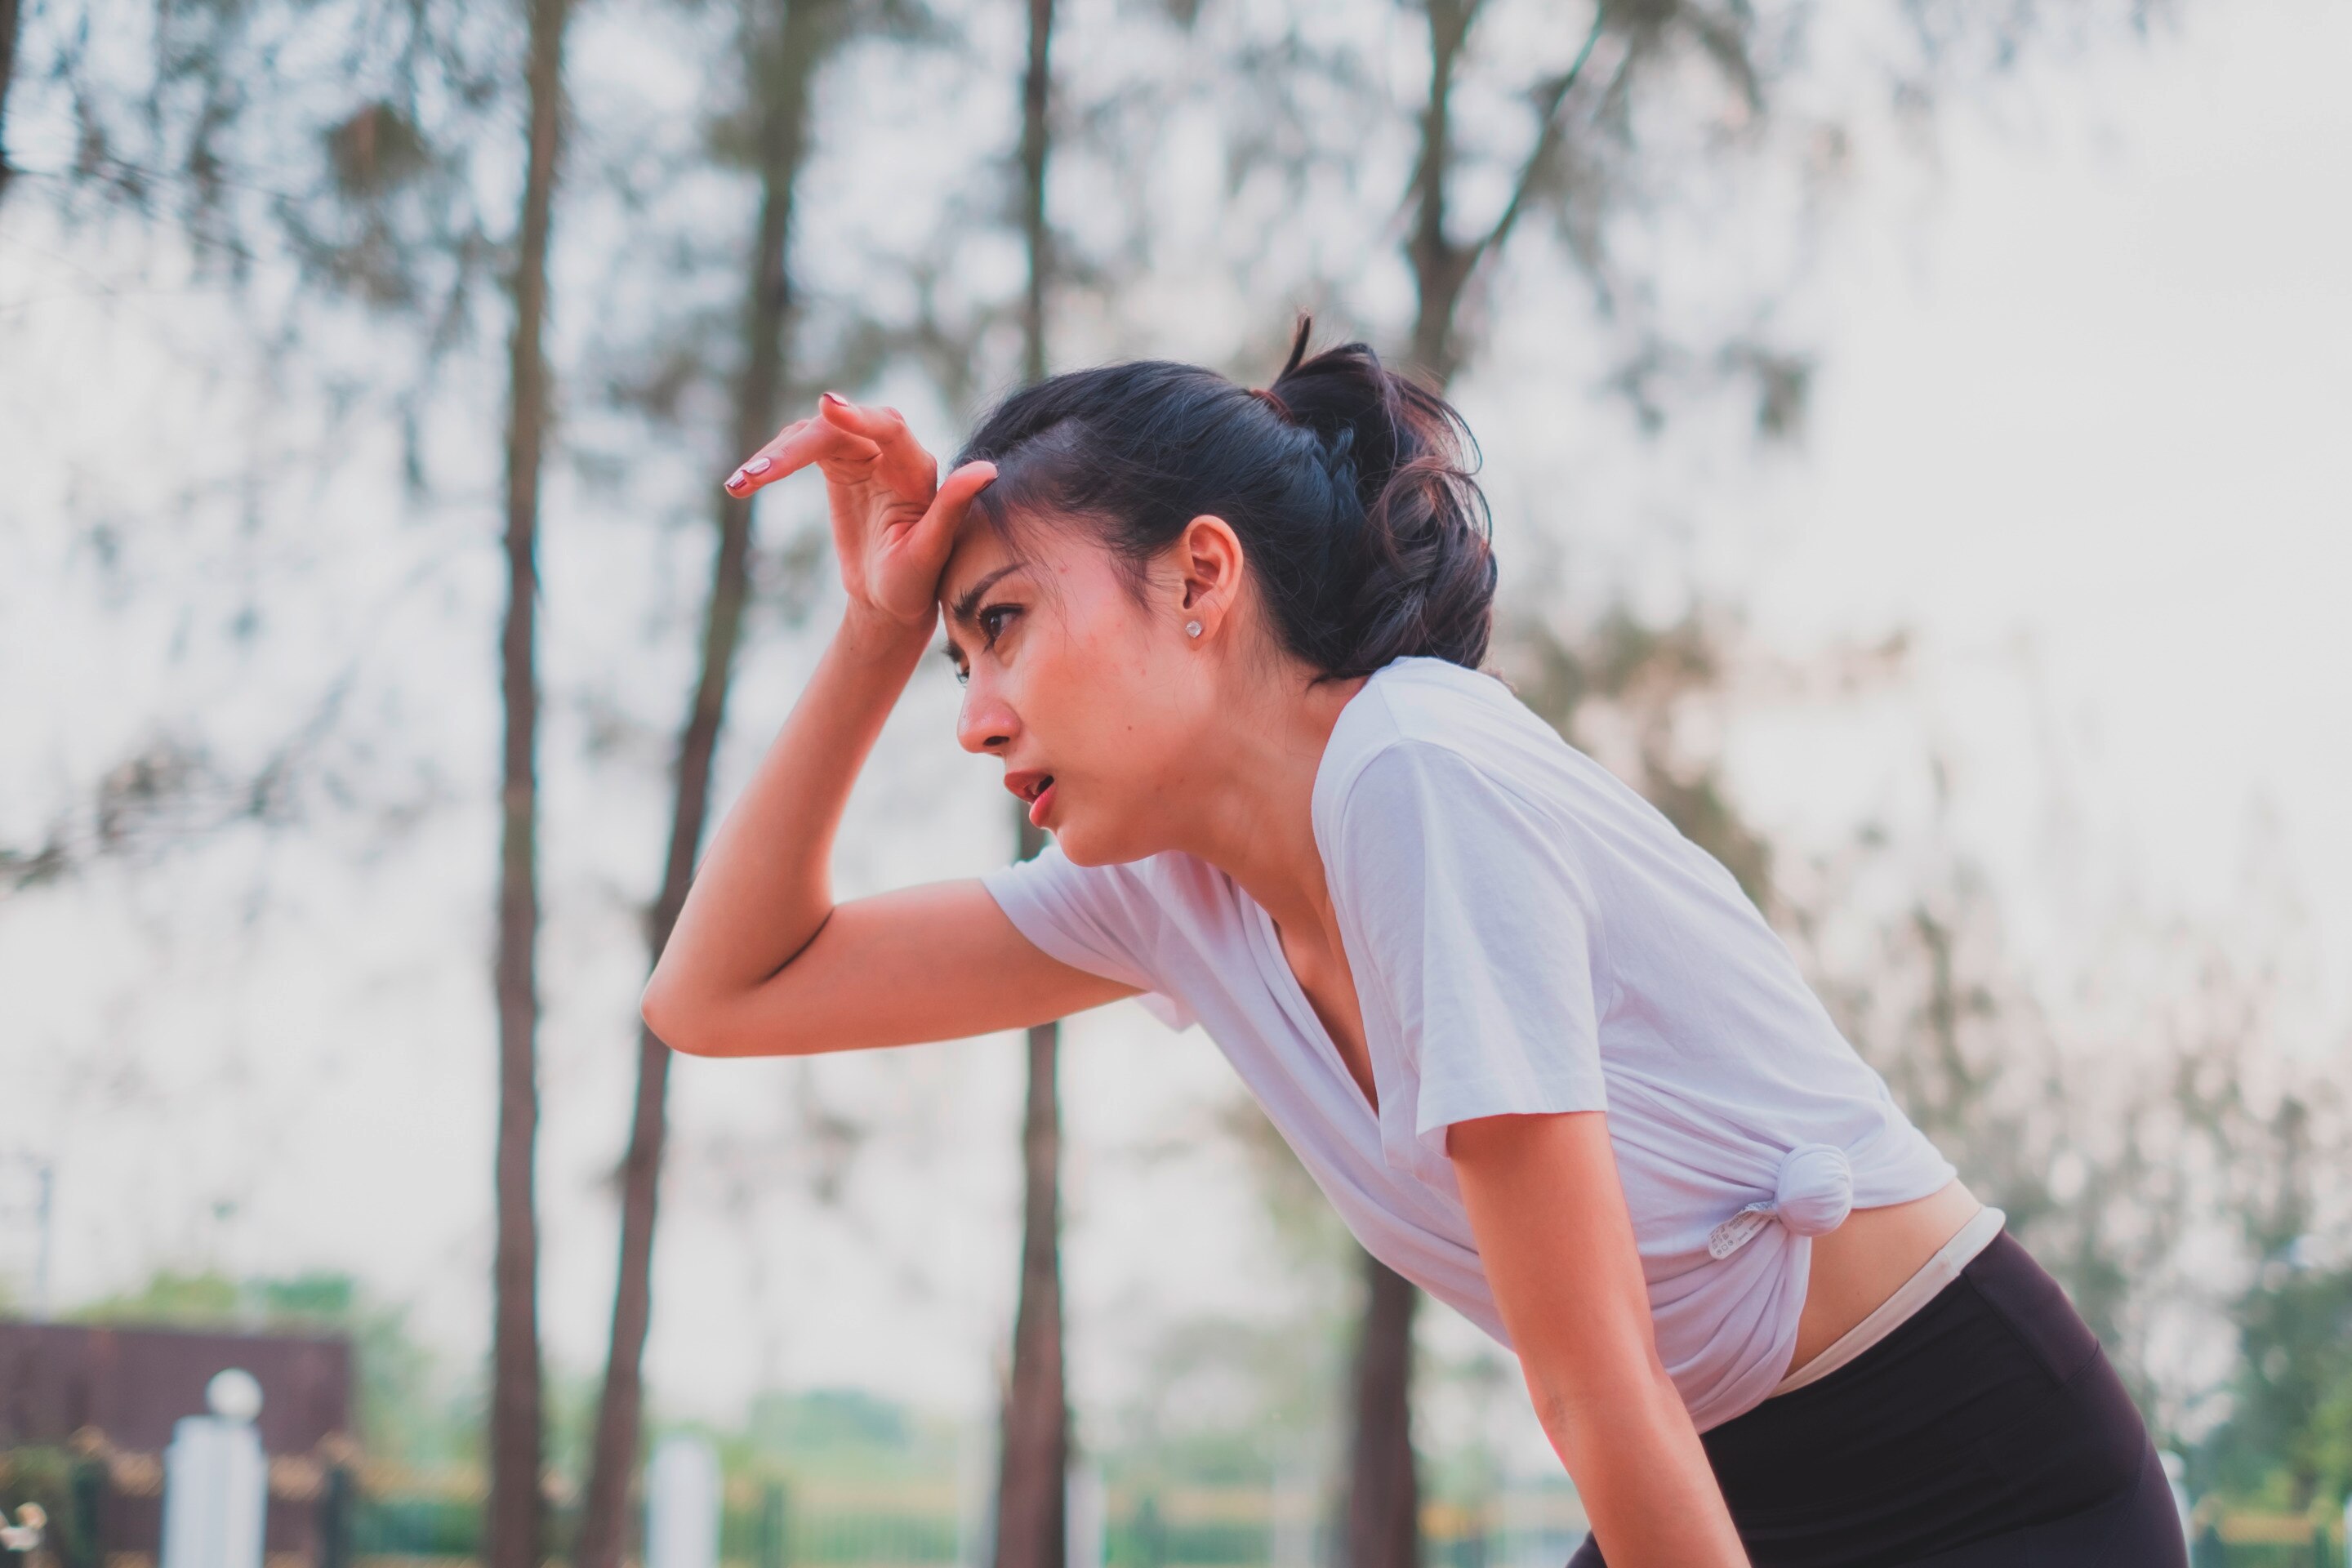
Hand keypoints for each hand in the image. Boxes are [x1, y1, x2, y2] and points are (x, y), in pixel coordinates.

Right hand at [725, 393, 996, 629]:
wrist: (892, 603)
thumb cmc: (916, 584)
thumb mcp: (931, 553)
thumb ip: (952, 508)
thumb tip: (988, 470)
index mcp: (918, 469)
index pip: (888, 427)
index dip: (858, 416)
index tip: (826, 407)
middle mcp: (890, 453)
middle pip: (838, 429)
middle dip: (796, 447)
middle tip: (759, 472)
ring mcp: (861, 455)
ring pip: (811, 436)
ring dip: (774, 456)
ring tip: (740, 483)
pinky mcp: (836, 464)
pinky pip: (797, 449)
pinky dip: (770, 463)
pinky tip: (742, 482)